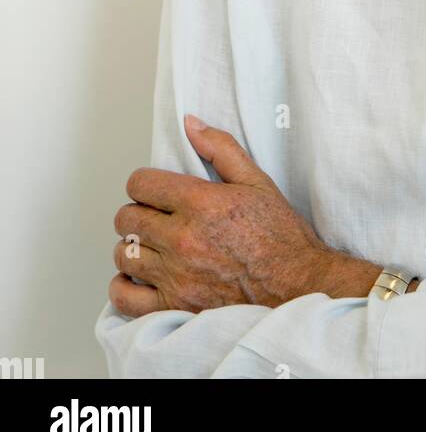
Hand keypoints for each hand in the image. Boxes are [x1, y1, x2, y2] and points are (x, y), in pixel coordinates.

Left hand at [109, 115, 336, 316]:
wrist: (297, 286)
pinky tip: (139, 278)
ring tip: (151, 246)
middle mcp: (183, 239)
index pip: (140, 184)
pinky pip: (125, 297)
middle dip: (137, 213)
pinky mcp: (175, 306)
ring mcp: (177, 275)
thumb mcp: (256, 181)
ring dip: (132, 247)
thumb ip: (221, 148)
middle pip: (127, 219)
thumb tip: (190, 125)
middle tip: (154, 217)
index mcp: (201, 203)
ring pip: (123, 254)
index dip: (143, 183)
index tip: (153, 191)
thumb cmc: (280, 236)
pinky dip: (124, 286)